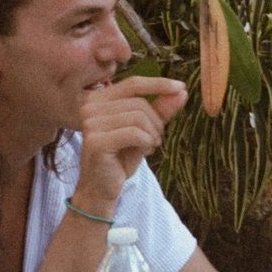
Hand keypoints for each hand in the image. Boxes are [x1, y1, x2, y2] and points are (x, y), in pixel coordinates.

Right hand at [77, 76, 187, 204]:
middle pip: (139, 103)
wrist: (102, 187)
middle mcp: (90, 107)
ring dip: (153, 134)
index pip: (133, 83)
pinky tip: (145, 151)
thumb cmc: (121, 157)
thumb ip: (160, 110)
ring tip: (150, 146)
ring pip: (138, 117)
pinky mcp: (96, 141)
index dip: (159, 84)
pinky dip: (147, 142)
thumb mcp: (145, 130)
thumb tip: (181, 91)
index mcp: (99, 99)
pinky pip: (134, 133)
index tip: (181, 87)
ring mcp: (91, 123)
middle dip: (156, 121)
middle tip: (157, 139)